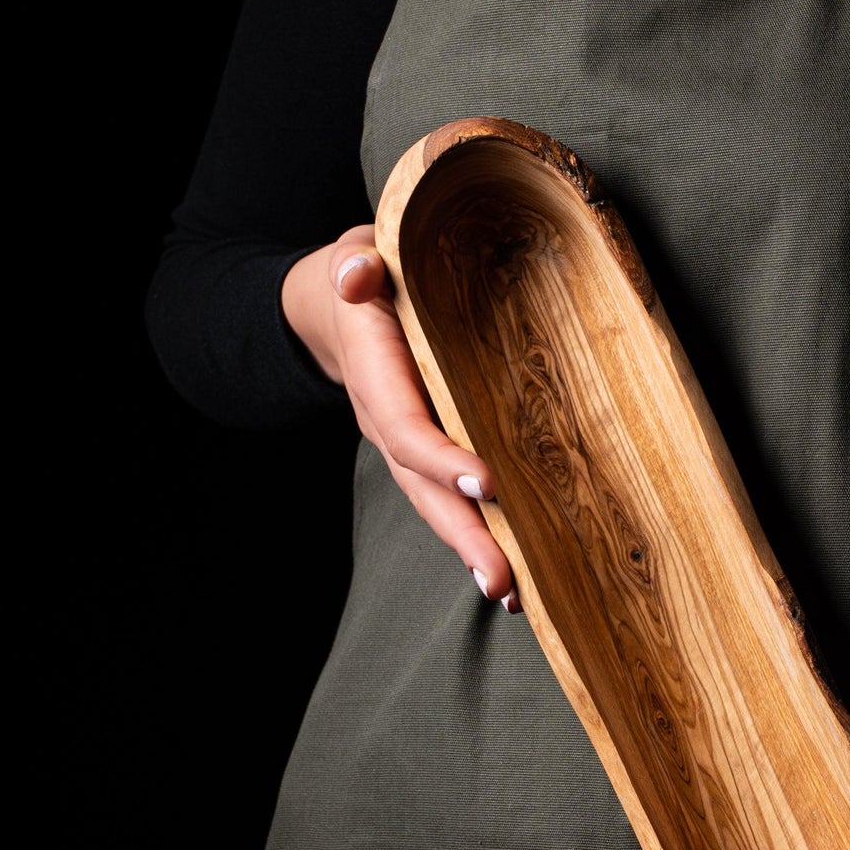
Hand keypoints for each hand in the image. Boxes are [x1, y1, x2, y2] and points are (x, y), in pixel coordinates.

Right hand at [281, 226, 520, 609]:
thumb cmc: (362, 277)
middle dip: (463, 534)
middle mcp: (389, 423)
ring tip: (510, 593)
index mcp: (376, 376)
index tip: (487, 481)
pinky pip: (451, 500)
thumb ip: (357, 264)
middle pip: (425, 490)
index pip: (407, 428)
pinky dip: (481, 536)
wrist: (333, 310)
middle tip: (501, 579)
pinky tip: (516, 575)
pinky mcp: (428, 456)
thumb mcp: (354, 256)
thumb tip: (359, 275)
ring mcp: (406, 446)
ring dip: (473, 550)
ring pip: (438, 506)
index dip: (441, 458)